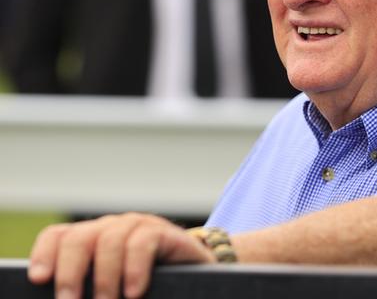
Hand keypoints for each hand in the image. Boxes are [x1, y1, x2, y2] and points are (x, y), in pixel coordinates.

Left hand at [28, 213, 214, 298]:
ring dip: (104, 278)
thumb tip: (68, 298)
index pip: (59, 236)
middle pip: (79, 238)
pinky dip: (135, 269)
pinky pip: (143, 242)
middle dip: (70, 272)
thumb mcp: (113, 286)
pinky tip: (135, 293)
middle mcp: (112, 228)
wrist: (197, 276)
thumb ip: (90, 287)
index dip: (45, 254)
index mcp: (93, 240)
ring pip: (110, 241)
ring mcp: (139, 227)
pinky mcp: (165, 233)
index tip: (38, 279)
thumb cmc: (149, 286)